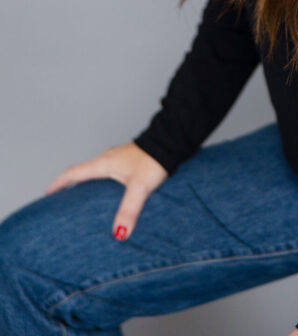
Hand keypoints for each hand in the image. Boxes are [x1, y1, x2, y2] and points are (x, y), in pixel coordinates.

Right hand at [45, 141, 167, 239]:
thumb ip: (128, 210)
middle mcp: (108, 158)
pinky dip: (100, 182)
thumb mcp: (139, 187)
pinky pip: (107, 171)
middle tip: (61, 201)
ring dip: (86, 183)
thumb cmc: (154, 160)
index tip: (47, 194)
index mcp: (104, 163)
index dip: (59, 183)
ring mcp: (118, 158)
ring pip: (95, 171)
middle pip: (82, 172)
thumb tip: (118, 234)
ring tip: (83, 200)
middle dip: (70, 185)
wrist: (171, 142)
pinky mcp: (128, 160)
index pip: (73, 173)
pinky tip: (109, 193)